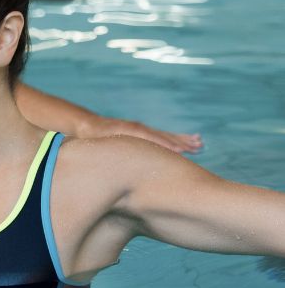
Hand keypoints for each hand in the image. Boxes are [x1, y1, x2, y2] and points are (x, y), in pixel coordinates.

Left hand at [85, 118, 201, 153]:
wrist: (88, 125)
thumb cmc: (91, 139)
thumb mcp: (97, 146)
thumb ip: (106, 151)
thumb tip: (111, 162)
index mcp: (128, 131)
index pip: (150, 138)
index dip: (164, 145)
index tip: (180, 152)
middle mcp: (139, 128)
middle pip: (163, 136)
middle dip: (180, 142)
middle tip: (198, 147)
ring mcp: (143, 130)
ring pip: (166, 135)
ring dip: (182, 140)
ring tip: (199, 143)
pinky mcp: (144, 133)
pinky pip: (164, 136)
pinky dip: (177, 138)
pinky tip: (190, 139)